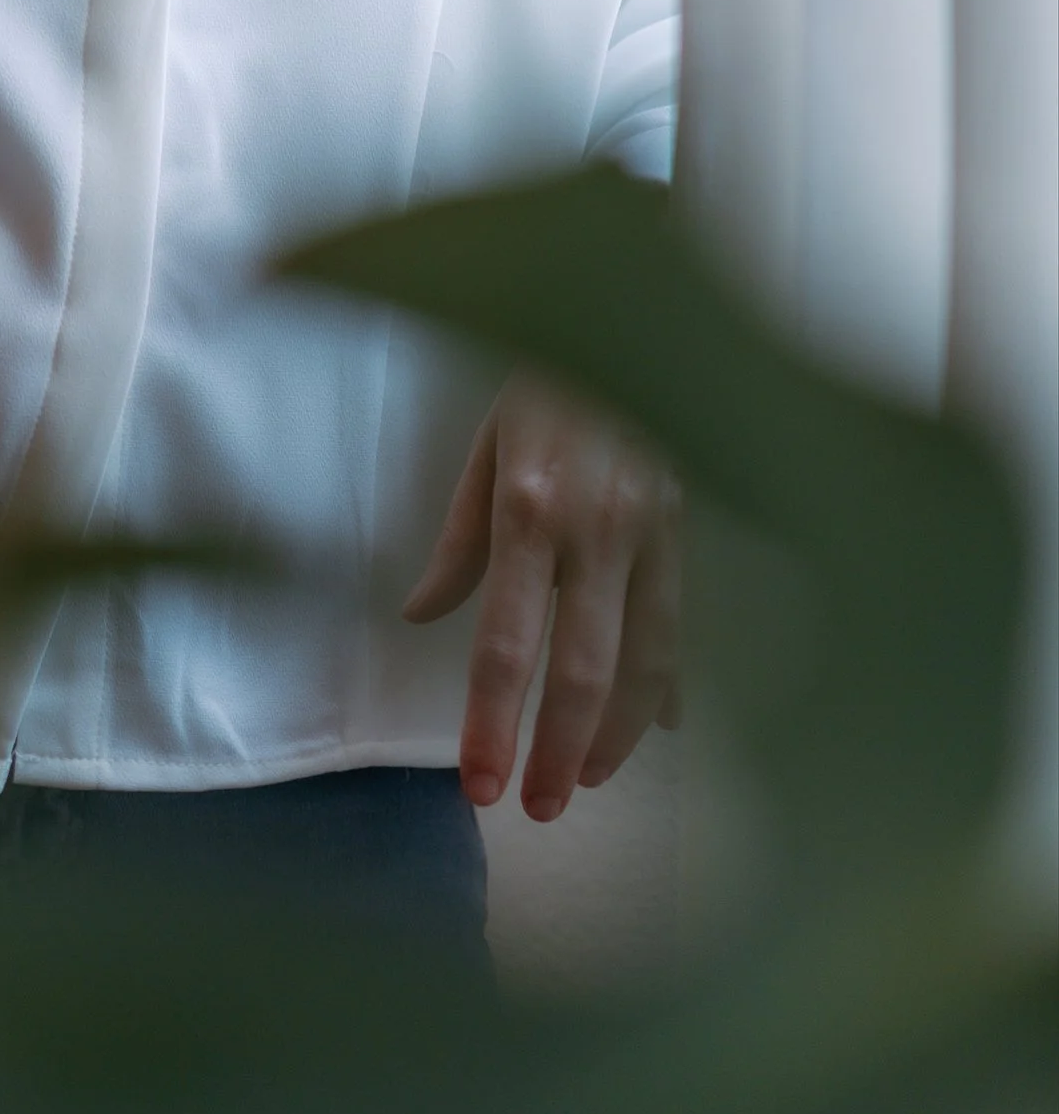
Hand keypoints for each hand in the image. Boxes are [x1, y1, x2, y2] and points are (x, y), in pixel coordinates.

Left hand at [403, 370, 679, 821]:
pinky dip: (673, 680)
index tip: (480, 786)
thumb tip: (421, 613)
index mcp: (530, 510)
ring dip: (620, 734)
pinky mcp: (693, 526)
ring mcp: (656, 532)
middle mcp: (598, 531)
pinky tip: (663, 726)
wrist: (628, 303)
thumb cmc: (541, 372)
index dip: (492, 723)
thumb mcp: (483, 442)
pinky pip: (683, 622)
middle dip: (562, 753)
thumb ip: (459, 539)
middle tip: (541, 810)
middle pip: (583, 671)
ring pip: (647, 660)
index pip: (505, 644)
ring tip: (591, 781)